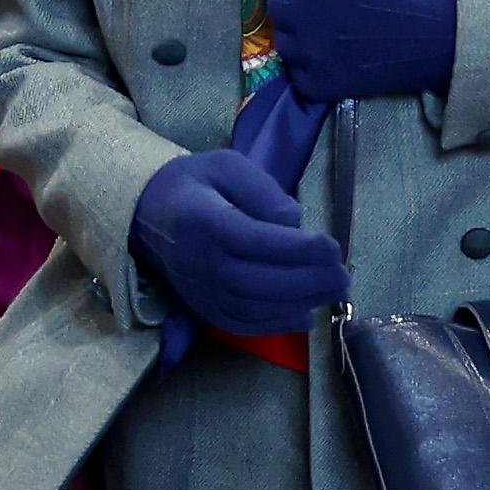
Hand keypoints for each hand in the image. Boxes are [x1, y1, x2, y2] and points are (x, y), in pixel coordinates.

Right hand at [130, 150, 348, 336]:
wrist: (145, 214)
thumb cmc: (194, 184)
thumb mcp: (226, 165)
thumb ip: (261, 190)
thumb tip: (294, 223)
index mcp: (203, 221)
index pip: (253, 241)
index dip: (296, 249)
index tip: (332, 246)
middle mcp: (199, 262)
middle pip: (256, 281)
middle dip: (307, 281)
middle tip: (343, 275)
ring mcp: (199, 290)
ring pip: (252, 307)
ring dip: (298, 303)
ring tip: (334, 292)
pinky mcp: (203, 308)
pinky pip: (241, 324)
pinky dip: (276, 324)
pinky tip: (305, 315)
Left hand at [206, 0, 456, 104]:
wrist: (453, 39)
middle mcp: (311, 10)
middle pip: (276, 3)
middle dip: (294, 1)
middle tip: (329, 4)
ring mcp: (315, 50)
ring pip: (286, 40)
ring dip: (304, 35)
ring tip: (342, 35)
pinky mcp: (323, 84)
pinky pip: (300, 74)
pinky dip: (314, 69)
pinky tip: (346, 61)